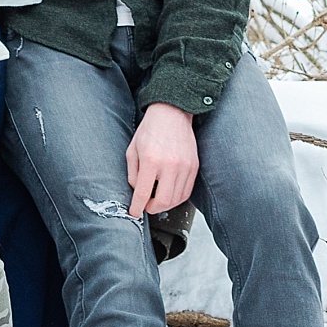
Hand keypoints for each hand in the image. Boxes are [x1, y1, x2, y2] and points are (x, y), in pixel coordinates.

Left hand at [125, 102, 197, 216]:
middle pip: (164, 201)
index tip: (134, 212)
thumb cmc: (150, 130)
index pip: (144, 193)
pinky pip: (187, 191)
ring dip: (165, 205)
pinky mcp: (194, 167)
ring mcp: (185, 167)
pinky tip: (169, 194)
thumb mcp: (132, 150)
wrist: (171, 114)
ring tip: (157, 200)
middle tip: (146, 206)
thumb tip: (137, 192)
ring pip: (177, 199)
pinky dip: (177, 198)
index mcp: (151, 161)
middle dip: (152, 208)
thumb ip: (133, 174)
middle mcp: (170, 165)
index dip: (137, 207)